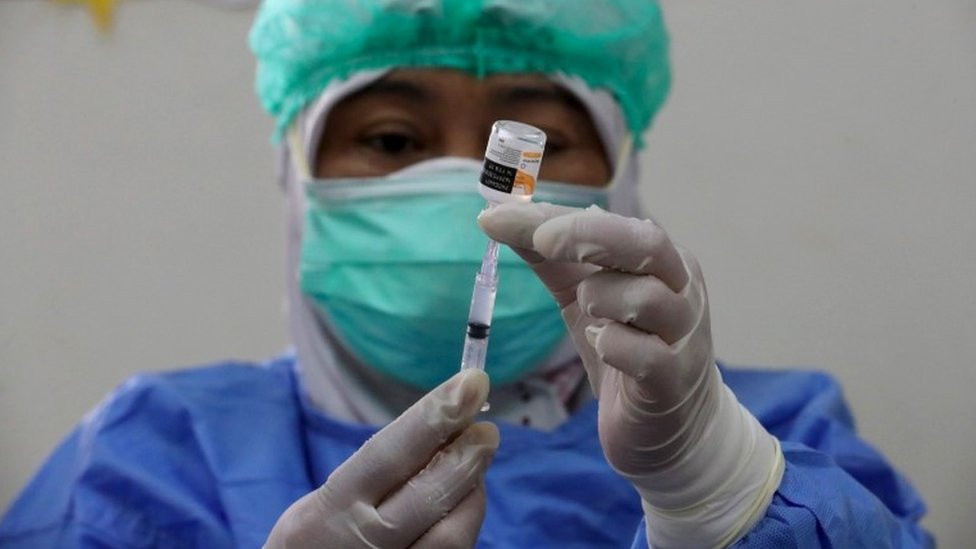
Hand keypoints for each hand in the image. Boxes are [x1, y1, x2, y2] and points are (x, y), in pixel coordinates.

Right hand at [265, 369, 498, 548]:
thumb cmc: (315, 543)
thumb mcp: (321, 505)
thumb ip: (374, 474)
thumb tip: (443, 428)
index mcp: (326, 514)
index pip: (387, 455)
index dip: (432, 417)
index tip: (471, 383)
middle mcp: (359, 547)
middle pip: (429, 498)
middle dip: (465, 457)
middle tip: (487, 431)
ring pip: (451, 536)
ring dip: (473, 493)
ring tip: (475, 464)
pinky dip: (465, 522)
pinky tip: (465, 500)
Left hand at [479, 203, 781, 547]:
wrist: (670, 429)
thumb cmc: (627, 348)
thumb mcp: (582, 297)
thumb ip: (549, 258)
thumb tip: (497, 216)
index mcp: (662, 260)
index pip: (612, 222)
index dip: (556, 217)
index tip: (498, 217)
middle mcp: (682, 289)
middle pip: (646, 243)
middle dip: (587, 237)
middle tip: (541, 243)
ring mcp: (684, 335)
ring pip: (643, 297)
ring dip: (599, 300)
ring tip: (589, 318)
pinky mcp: (674, 381)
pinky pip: (643, 354)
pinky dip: (612, 346)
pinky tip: (601, 347)